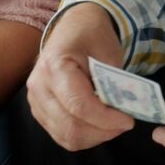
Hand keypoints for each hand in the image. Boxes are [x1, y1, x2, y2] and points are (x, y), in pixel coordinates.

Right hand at [26, 4, 135, 151]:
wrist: (73, 28)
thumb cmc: (92, 37)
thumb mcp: (109, 53)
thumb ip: (114, 84)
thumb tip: (123, 113)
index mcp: (55, 66)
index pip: (79, 106)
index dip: (106, 119)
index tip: (128, 120)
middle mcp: (39, 86)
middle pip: (71, 126)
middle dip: (103, 131)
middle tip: (124, 124)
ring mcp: (35, 101)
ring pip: (66, 136)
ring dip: (95, 136)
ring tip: (113, 124)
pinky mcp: (39, 111)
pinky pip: (62, 135)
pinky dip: (84, 136)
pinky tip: (98, 125)